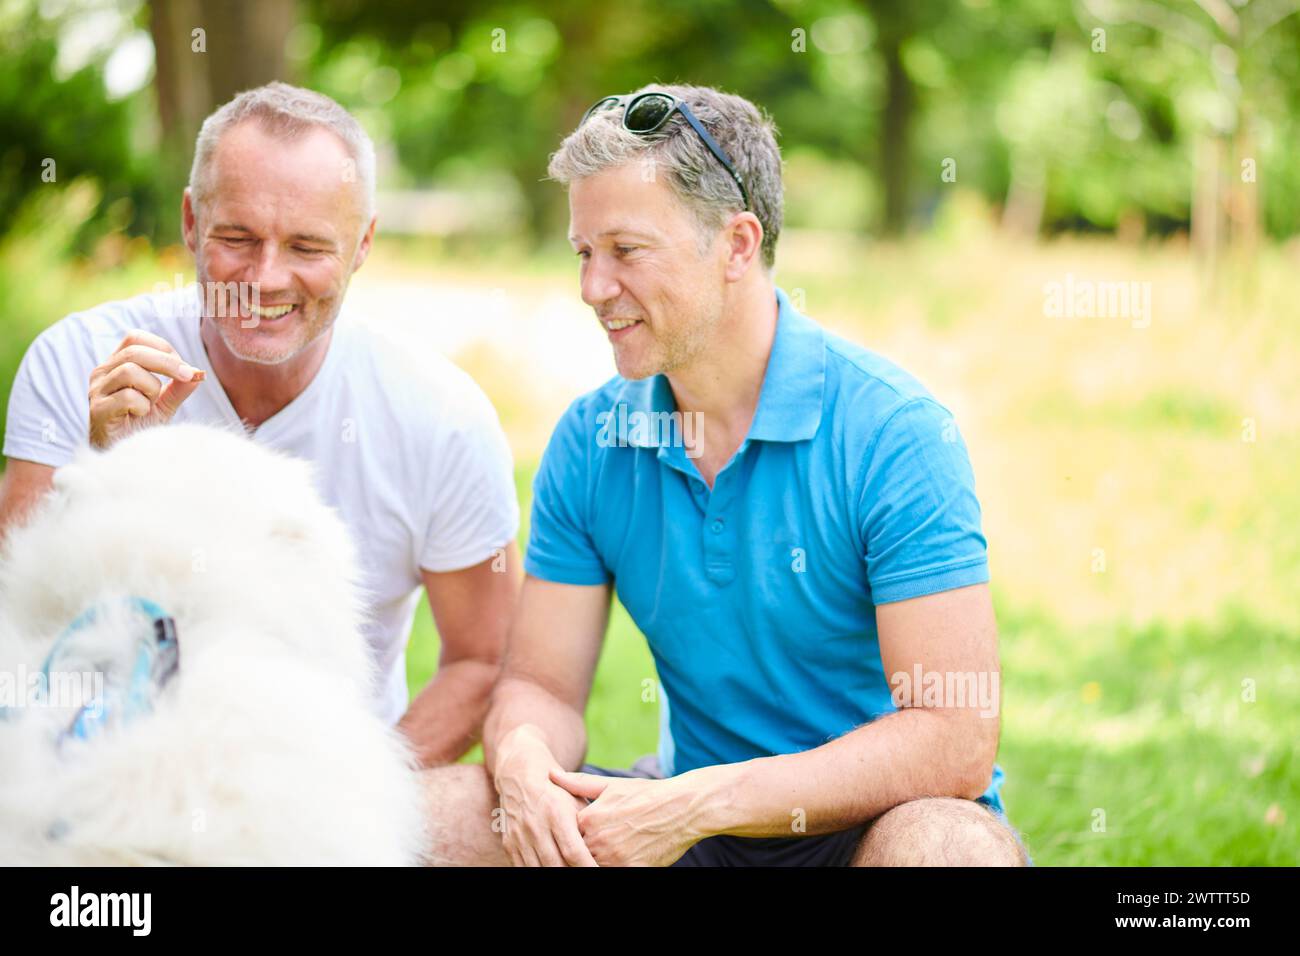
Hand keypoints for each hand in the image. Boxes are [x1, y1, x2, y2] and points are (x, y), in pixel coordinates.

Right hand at [88, 330, 204, 448]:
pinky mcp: (97, 410)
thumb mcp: (164, 404)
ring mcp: (97, 391)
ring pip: (130, 371)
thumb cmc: (140, 427)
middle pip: (134, 351)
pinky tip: (140, 416)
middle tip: (188, 376)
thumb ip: (179, 387)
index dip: (162, 348)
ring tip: (150, 404)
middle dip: (168, 363)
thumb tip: (199, 372)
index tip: (182, 367)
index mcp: (116, 365)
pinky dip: (143, 406)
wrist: (121, 455)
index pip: (134, 338)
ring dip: (152, 388)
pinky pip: (127, 398)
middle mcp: (102, 373)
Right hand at [492, 727, 596, 866]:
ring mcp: (519, 837)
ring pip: (538, 870)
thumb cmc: (557, 790)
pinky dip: (538, 873)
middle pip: (555, 865)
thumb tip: (603, 849)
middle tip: (589, 877)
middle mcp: (535, 826)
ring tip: (570, 873)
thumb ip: (587, 825)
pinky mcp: (509, 844)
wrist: (520, 775)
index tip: (599, 873)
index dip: (587, 867)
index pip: (573, 851)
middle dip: (572, 874)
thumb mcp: (576, 800)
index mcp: (556, 813)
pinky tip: (550, 870)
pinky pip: (523, 868)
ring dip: (554, 874)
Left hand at [550, 768, 715, 866]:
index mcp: (589, 819)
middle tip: (590, 845)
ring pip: (592, 866)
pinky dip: (612, 866)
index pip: (566, 835)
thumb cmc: (646, 794)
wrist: (683, 808)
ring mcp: (614, 859)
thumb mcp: (611, 785)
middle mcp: (598, 840)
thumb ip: (578, 784)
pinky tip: (620, 857)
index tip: (573, 836)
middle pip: (577, 854)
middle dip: (579, 852)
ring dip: (595, 861)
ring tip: (609, 848)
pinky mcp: (631, 871)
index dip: (568, 837)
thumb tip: (551, 774)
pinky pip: (612, 874)